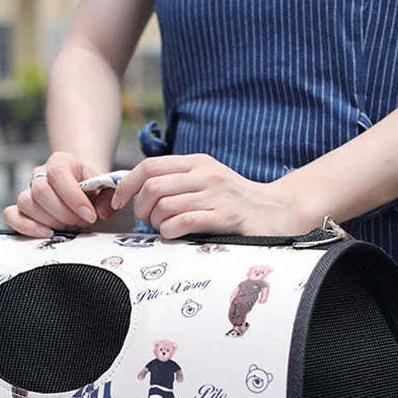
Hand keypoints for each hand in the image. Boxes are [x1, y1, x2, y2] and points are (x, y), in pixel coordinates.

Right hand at [3, 152, 116, 236]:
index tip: (90, 215)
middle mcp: (40, 173)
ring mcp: (28, 191)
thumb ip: (109, 197)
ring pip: (27, 203)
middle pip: (41, 191)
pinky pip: (11, 215)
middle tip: (81, 223)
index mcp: (61, 161)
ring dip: (51, 221)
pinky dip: (25, 226)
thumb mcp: (106, 188)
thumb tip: (101, 211)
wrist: (83, 188)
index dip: (73, 197)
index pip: (58, 173)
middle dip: (64, 213)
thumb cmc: (93, 188)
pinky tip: (46, 233)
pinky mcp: (21, 208)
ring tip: (70, 226)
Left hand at [110, 154, 307, 237]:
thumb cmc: (235, 203)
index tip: (118, 203)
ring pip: (166, 206)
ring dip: (157, 223)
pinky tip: (176, 235)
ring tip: (167, 229)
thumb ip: (176, 184)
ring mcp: (217, 194)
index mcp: (197, 162)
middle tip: (147, 222)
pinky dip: (171, 231)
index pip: (149, 166)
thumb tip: (136, 195)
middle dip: (140, 209)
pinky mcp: (227, 216)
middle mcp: (206, 174)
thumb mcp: (206, 183)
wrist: (278, 212)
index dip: (126, 185)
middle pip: (152, 187)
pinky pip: (185, 222)